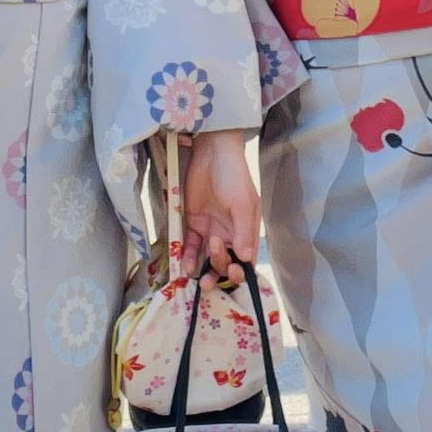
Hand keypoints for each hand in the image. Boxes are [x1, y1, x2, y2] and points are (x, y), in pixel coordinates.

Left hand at [179, 129, 259, 285]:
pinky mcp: (193, 223)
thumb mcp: (244, 204)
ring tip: (197, 278)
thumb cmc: (234, 176)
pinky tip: (185, 265)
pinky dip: (188, 256)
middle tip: (211, 270)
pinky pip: (190, 245)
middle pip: (225, 261)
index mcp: (245, 231)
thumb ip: (243, 231)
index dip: (240, 271)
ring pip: (207, 257)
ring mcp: (210, 229)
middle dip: (219, 270)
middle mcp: (229, 234)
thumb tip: (246, 258)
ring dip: (203, 270)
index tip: (232, 270)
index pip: (245, 259)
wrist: (212, 153)